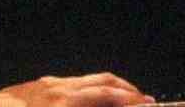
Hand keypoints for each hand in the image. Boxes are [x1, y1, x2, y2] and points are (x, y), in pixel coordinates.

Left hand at [0, 73, 154, 106]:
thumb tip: (102, 106)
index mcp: (66, 102)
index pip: (107, 95)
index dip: (130, 99)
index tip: (148, 103)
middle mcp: (60, 88)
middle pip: (101, 81)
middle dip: (125, 89)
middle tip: (141, 98)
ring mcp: (47, 84)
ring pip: (86, 79)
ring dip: (107, 87)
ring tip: (120, 98)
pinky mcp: (36, 86)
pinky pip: (69, 82)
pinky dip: (87, 87)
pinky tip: (88, 98)